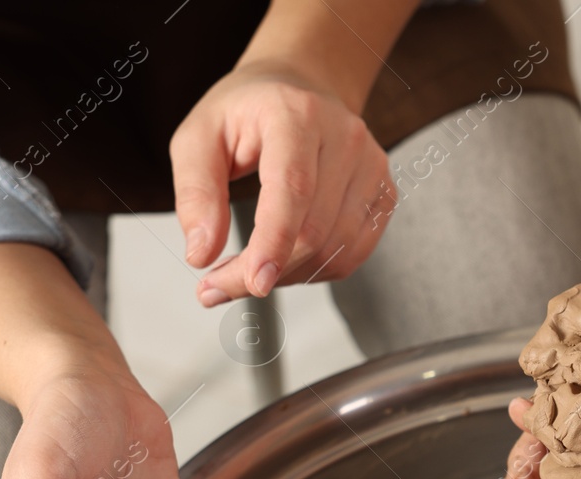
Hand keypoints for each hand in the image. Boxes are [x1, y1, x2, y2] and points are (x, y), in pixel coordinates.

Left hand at [171, 60, 394, 306]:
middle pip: (313, 231)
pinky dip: (312, 270)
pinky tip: (284, 260)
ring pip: (333, 251)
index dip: (274, 242)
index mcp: (297, 114)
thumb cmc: (248, 112)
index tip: (252, 283)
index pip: (293, 188)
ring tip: (247, 270)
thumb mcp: (198, 137)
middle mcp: (345, 138)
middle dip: (263, 272)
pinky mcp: (384, 194)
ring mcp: (372, 167)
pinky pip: (350, 255)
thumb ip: (196, 193)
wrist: (300, 89)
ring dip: (285, 276)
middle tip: (216, 287)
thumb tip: (202, 253)